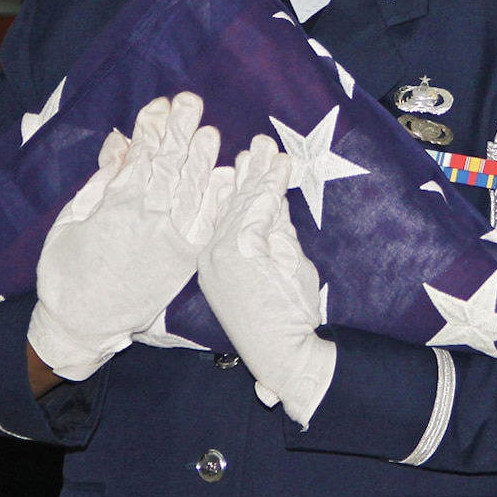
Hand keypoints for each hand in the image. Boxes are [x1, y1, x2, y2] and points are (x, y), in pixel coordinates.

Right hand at [28, 93, 223, 381]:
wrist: (83, 324)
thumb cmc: (66, 272)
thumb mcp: (71, 220)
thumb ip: (99, 182)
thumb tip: (120, 144)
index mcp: (118, 204)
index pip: (142, 155)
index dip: (152, 128)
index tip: (160, 105)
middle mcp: (151, 216)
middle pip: (171, 164)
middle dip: (181, 130)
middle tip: (190, 101)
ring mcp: (173, 238)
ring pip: (194, 187)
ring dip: (203, 157)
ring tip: (209, 131)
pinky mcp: (188, 258)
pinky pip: (209, 221)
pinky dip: (218, 197)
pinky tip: (226, 176)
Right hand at [196, 134, 337, 427]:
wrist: (283, 352)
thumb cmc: (282, 317)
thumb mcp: (278, 264)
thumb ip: (275, 232)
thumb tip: (276, 199)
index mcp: (216, 260)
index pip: (229, 215)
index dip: (242, 186)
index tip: (250, 162)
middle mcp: (213, 254)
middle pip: (234, 204)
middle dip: (250, 171)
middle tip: (260, 144)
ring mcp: (223, 252)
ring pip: (245, 203)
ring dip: (260, 172)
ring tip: (268, 148)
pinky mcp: (239, 251)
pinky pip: (257, 210)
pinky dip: (268, 185)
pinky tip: (277, 167)